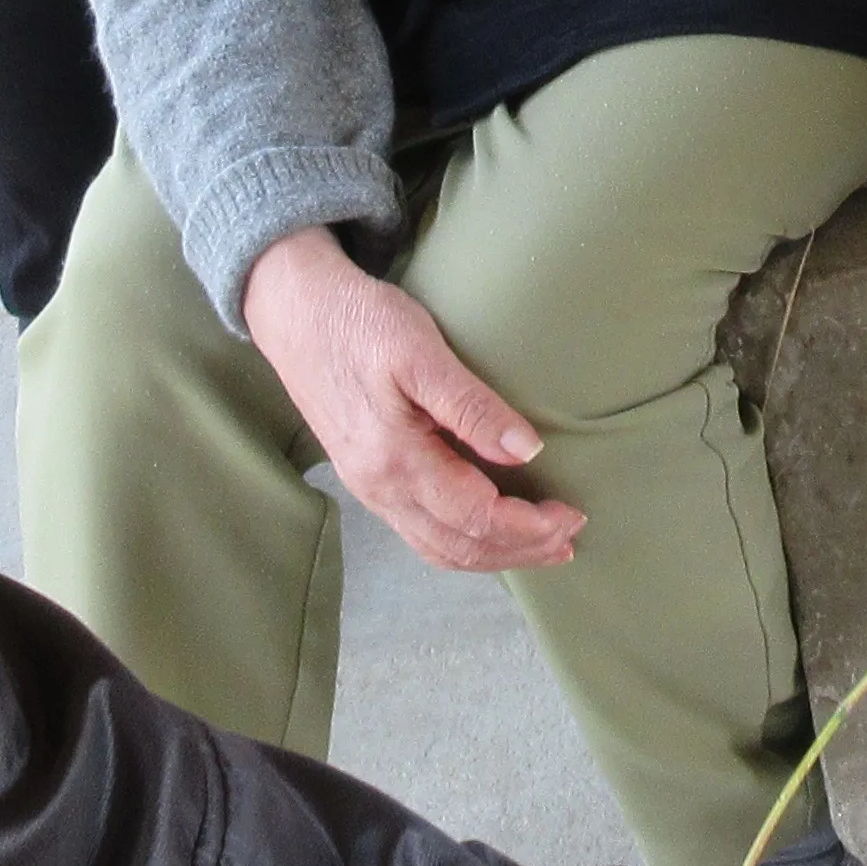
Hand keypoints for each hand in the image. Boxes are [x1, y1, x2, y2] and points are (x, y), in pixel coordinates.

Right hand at [241, 228, 580, 572]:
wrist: (294, 310)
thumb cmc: (358, 321)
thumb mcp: (420, 350)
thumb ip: (472, 406)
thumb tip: (527, 452)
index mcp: (394, 459)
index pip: (475, 518)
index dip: (529, 527)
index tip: (572, 514)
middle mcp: (378, 488)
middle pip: (459, 546)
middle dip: (520, 550)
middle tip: (569, 537)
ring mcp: (368, 488)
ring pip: (437, 548)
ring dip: (493, 555)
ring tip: (540, 546)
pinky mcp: (366, 479)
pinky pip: (419, 533)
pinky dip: (463, 542)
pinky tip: (487, 528)